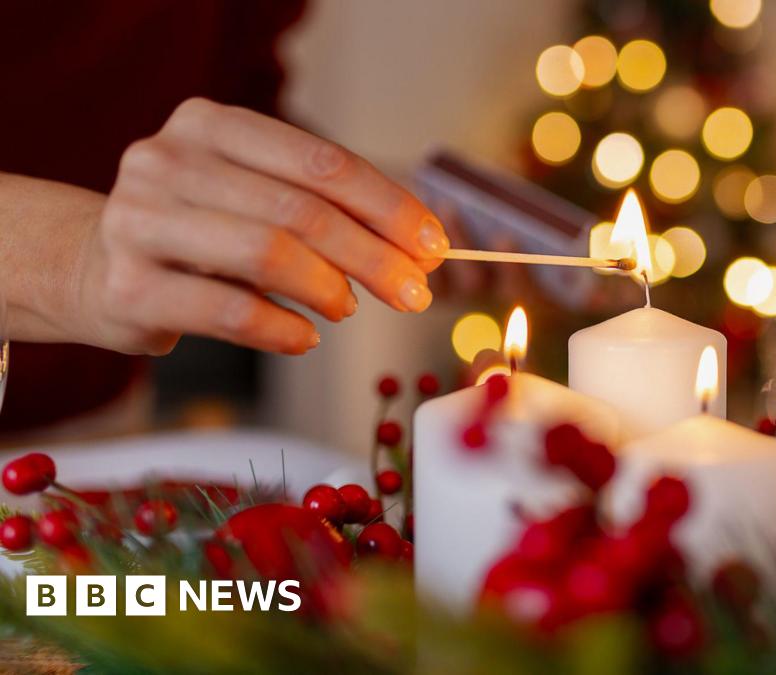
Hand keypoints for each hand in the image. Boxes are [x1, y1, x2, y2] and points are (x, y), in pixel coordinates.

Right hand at [80, 97, 446, 355]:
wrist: (94, 266)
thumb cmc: (200, 230)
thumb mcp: (254, 194)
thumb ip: (325, 207)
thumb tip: (419, 250)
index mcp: (210, 124)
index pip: (323, 163)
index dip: (390, 207)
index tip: (433, 247)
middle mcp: (167, 161)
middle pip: (302, 211)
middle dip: (374, 257)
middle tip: (414, 293)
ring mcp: (138, 221)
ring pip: (268, 256)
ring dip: (329, 290)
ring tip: (347, 307)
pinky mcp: (129, 288)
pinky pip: (231, 312)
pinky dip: (284, 330)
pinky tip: (307, 337)